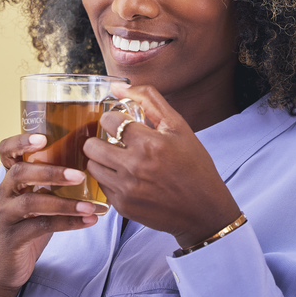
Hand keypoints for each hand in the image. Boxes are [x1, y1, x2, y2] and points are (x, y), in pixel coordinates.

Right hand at [0, 133, 97, 296]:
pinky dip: (67, 223)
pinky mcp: (12, 238)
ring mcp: (5, 216)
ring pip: (31, 203)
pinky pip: (40, 227)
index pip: (6, 151)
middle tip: (80, 174)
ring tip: (90, 205)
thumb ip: (53, 182)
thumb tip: (94, 162)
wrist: (4, 267)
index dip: (20, 141)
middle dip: (51, 172)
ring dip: (64, 203)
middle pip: (20, 173)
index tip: (42, 137)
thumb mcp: (37, 199)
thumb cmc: (28, 225)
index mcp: (10, 179)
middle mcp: (4, 193)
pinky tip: (89, 222)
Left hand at [84, 84, 240, 248]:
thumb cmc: (194, 165)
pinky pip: (102, 186)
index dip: (113, 119)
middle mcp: (135, 167)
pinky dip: (110, 179)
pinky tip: (127, 177)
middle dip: (100, 139)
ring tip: (118, 158)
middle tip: (114, 141)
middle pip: (91, 145)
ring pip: (92, 166)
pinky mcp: (123, 207)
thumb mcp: (179, 127)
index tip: (121, 123)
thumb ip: (149, 101)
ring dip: (102, 159)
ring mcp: (127, 189)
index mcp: (150, 144)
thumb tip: (119, 87)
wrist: (203, 210)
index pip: (108, 120)